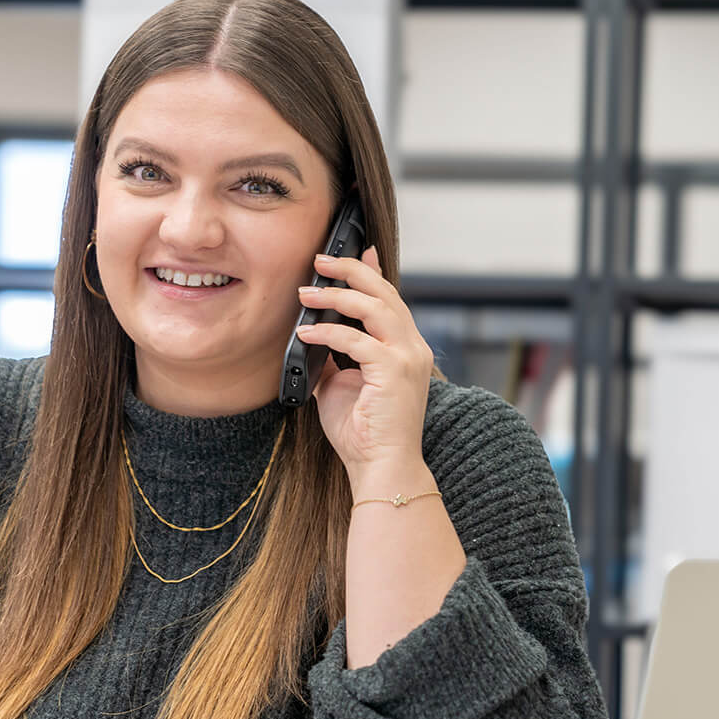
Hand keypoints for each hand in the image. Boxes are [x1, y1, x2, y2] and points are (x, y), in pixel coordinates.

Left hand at [295, 247, 433, 485]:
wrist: (381, 467)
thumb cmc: (362, 434)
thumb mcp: (340, 385)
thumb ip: (333, 356)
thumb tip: (311, 333)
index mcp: (404, 349)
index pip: (390, 299)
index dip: (372, 271)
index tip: (354, 250)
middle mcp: (412, 347)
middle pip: (385, 293)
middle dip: (351, 270)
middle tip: (319, 259)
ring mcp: (407, 358)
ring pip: (375, 307)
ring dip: (337, 294)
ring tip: (306, 291)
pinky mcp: (395, 371)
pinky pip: (357, 340)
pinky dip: (328, 332)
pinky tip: (305, 332)